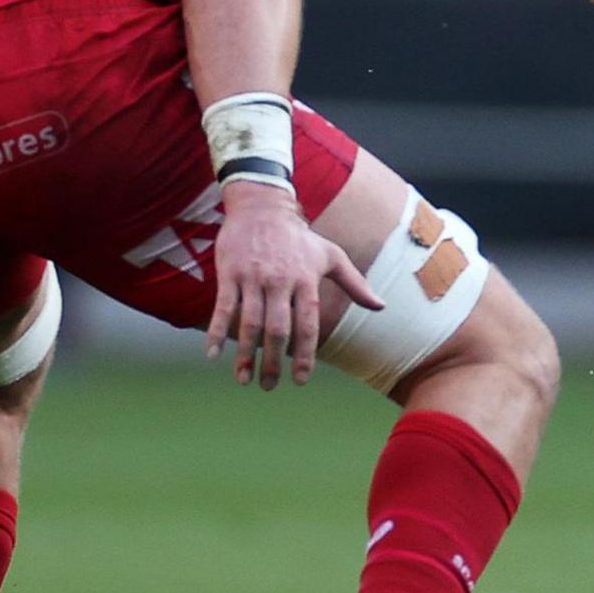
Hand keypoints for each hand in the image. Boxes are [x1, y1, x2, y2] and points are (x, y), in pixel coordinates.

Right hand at [206, 180, 383, 390]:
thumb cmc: (300, 237)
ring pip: (249, 323)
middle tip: (269, 386)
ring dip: (245, 355)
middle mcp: (280, 281)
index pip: (308, 324)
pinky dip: (216, 331)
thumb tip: (381, 307)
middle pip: (277, 329)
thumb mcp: (331, 256)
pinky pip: (223, 307)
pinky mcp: (229, 273)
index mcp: (306, 280)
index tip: (301, 380)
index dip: (305, 354)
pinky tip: (212, 354)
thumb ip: (355, 283)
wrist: (263, 206)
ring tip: (243, 380)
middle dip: (273, 362)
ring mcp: (253, 278)